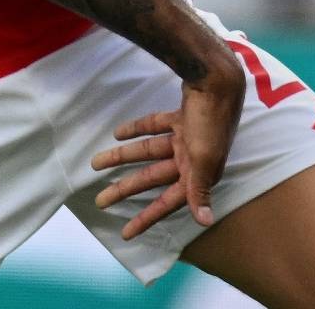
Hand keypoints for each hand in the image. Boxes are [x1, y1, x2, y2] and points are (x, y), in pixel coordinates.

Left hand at [89, 63, 244, 239]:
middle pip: (151, 178)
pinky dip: (136, 130)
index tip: (125, 233)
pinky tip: (117, 133)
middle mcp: (192, 159)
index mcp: (198, 174)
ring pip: (147, 152)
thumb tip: (205, 221)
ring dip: (122, 157)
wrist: (218, 79)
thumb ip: (200, 189)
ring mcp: (186, 138)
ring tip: (95, 164)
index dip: (147, 218)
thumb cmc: (211, 123)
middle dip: (125, 190)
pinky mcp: (182, 118)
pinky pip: (154, 127)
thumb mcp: (204, 158)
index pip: (167, 202)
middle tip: (100, 201)